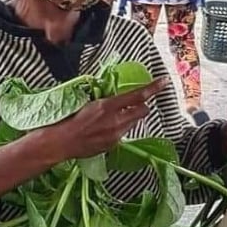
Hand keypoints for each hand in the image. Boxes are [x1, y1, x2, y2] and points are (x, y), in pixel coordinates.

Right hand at [42, 77, 170, 160]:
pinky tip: (106, 130)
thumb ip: (107, 101)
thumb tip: (116, 97)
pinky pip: (123, 134)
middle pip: (142, 111)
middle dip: (142, 106)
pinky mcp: (113, 145)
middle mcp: (116, 120)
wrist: (62, 142)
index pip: (137, 95)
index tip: (163, 82)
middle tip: (138, 104)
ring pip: (133, 123)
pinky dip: (120, 129)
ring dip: (130, 118)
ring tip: (115, 118)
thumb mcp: (90, 103)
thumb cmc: (71, 119)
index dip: (152, 88)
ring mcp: (116, 134)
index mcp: (108, 106)